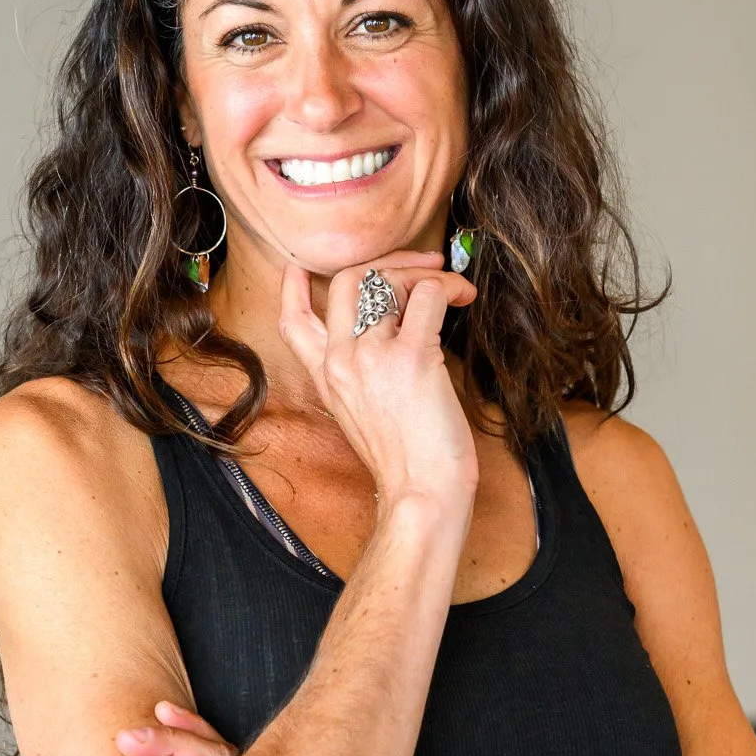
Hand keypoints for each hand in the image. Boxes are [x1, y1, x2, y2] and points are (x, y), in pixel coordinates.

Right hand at [277, 252, 479, 510]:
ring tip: (451, 289)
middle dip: (389, 262)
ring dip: (425, 274)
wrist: (421, 492)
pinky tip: (462, 300)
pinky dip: (449, 289)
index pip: (293, 321)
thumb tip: (391, 327)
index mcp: (327, 377)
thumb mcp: (361, 414)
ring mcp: (372, 356)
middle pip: (347, 280)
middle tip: (422, 267)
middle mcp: (341, 361)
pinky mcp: (412, 357)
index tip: (301, 269)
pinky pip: (428, 296)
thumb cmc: (406, 460)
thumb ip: (359, 373)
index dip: (293, 288)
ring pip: (388, 279)